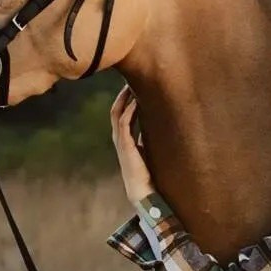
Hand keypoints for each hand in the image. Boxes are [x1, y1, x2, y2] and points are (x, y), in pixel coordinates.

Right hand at [109, 85, 151, 203]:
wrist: (142, 190)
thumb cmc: (146, 173)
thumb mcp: (146, 151)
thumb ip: (145, 139)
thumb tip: (153, 127)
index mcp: (123, 138)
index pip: (121, 114)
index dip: (125, 100)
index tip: (133, 87)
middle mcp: (119, 138)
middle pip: (116, 109)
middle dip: (123, 95)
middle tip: (130, 80)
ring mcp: (120, 141)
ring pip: (118, 113)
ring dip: (124, 99)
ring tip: (131, 86)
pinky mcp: (125, 145)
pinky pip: (124, 123)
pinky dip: (129, 110)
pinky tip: (136, 101)